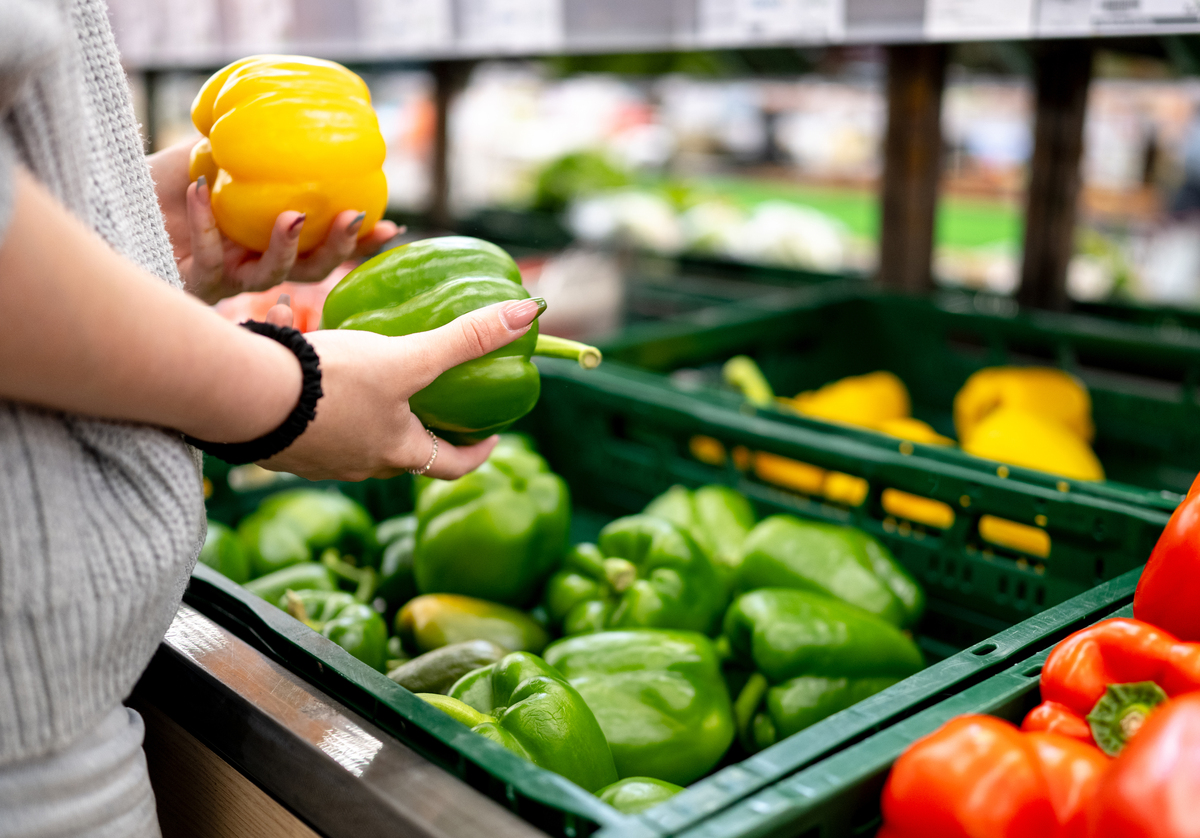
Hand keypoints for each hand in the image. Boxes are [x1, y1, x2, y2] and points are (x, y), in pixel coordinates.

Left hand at [148, 138, 399, 303]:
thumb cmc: (160, 184)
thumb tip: (288, 121)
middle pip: (309, 270)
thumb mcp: (210, 157)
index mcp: (269, 240)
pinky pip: (208, 256)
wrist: (112, 206)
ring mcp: (227, 277)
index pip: (323, 246)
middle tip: (353, 218)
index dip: (358, 242)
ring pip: (270, 275)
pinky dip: (205, 222)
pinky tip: (202, 190)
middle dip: (338, 248)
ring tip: (293, 216)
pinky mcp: (193, 282)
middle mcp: (255, 264)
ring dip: (286, 247)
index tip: (391, 226)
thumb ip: (247, 151)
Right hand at [259, 297, 544, 481]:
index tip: (491, 435)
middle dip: (422, 425)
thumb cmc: (331, 384)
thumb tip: (529, 314)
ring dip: (369, 403)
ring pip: (355, 432)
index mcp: (396, 453)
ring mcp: (317, 457)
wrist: (243, 397)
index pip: (451, 467)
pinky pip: (309, 411)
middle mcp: (359, 465)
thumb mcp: (408, 358)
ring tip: (374, 369)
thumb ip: (466, 339)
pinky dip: (316, 384)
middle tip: (436, 399)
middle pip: (404, 451)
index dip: (477, 453)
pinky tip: (303, 345)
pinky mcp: (280, 440)